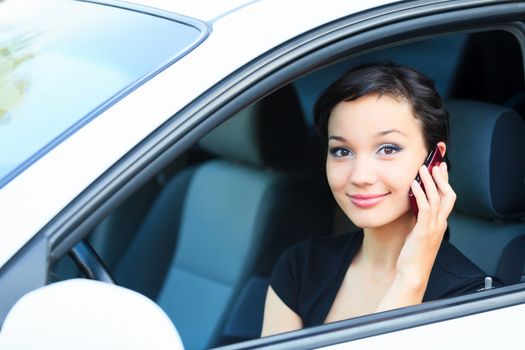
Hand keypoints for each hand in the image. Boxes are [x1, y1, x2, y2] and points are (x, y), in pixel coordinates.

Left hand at [395, 162, 456, 289]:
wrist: (413, 274)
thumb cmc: (414, 256)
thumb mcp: (419, 234)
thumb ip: (420, 220)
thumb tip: (413, 205)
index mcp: (440, 225)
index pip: (447, 199)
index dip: (445, 183)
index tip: (441, 169)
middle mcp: (439, 224)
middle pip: (448, 196)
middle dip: (442, 178)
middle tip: (436, 164)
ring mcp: (433, 227)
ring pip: (436, 199)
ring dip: (430, 181)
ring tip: (423, 169)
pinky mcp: (423, 231)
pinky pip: (424, 208)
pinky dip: (421, 194)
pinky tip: (414, 184)